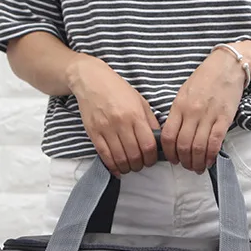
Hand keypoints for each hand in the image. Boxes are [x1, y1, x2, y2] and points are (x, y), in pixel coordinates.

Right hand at [68, 54, 159, 175]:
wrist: (92, 81)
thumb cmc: (118, 90)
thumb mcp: (140, 101)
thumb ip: (150, 121)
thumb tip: (158, 140)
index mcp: (135, 115)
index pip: (148, 145)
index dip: (151, 158)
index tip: (151, 160)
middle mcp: (121, 123)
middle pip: (134, 155)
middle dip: (139, 165)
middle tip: (140, 165)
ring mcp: (106, 129)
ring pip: (119, 158)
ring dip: (127, 167)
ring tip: (129, 167)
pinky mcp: (93, 133)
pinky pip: (104, 155)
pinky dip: (112, 166)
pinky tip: (117, 168)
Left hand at [161, 47, 245, 172]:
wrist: (227, 66)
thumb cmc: (204, 79)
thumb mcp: (184, 93)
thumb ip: (178, 113)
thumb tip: (173, 136)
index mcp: (179, 106)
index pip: (168, 136)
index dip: (169, 153)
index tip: (173, 159)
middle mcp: (192, 112)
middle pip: (183, 145)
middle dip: (183, 161)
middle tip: (186, 166)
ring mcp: (208, 116)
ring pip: (198, 147)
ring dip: (197, 162)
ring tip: (197, 167)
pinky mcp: (224, 118)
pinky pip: (215, 142)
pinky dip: (211, 156)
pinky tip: (209, 161)